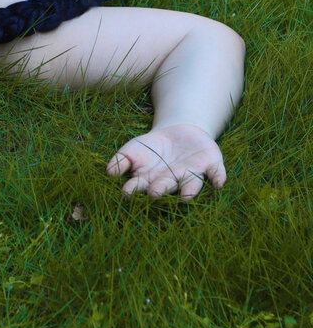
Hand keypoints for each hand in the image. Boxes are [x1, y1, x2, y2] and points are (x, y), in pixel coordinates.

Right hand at [105, 124, 225, 199]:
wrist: (179, 132)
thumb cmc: (151, 147)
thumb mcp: (132, 149)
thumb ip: (121, 160)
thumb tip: (109, 172)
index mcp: (151, 181)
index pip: (140, 188)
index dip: (134, 190)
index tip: (127, 192)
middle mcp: (172, 182)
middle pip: (166, 187)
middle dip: (161, 190)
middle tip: (155, 193)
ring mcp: (192, 174)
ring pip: (192, 184)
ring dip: (189, 190)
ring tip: (186, 196)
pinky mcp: (210, 165)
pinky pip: (216, 173)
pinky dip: (218, 177)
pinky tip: (219, 183)